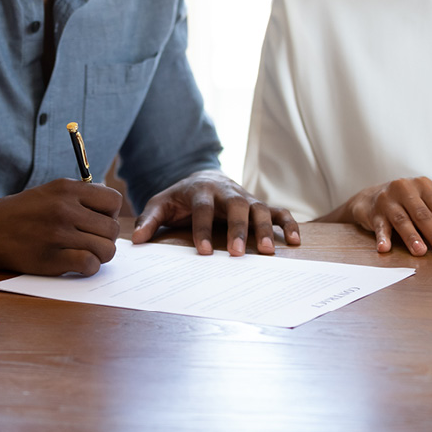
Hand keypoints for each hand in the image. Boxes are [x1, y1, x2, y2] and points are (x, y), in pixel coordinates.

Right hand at [0, 178, 121, 275]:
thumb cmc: (20, 211)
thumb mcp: (51, 191)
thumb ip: (81, 195)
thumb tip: (110, 202)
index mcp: (68, 189)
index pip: (114, 201)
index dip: (110, 213)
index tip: (98, 221)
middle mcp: (66, 209)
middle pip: (112, 228)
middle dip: (106, 238)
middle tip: (91, 241)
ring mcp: (59, 234)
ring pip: (106, 249)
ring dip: (99, 255)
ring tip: (85, 253)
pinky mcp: (51, 259)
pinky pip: (90, 265)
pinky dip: (88, 267)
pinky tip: (76, 264)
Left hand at [131, 169, 300, 255]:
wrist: (203, 177)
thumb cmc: (181, 197)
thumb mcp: (161, 204)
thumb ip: (149, 220)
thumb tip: (136, 241)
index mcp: (202, 190)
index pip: (203, 208)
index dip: (203, 229)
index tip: (205, 252)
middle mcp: (227, 192)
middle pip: (236, 206)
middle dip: (238, 229)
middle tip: (238, 254)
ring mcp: (245, 197)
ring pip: (259, 208)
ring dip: (265, 228)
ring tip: (267, 252)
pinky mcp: (258, 204)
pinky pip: (278, 212)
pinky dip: (289, 224)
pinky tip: (295, 241)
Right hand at [343, 176, 431, 255]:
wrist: (370, 199)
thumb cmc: (405, 205)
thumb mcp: (426, 207)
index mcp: (423, 185)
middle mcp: (405, 188)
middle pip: (423, 214)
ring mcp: (387, 199)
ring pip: (402, 220)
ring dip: (412, 237)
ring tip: (421, 252)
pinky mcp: (373, 212)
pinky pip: (379, 227)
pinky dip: (382, 238)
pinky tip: (385, 248)